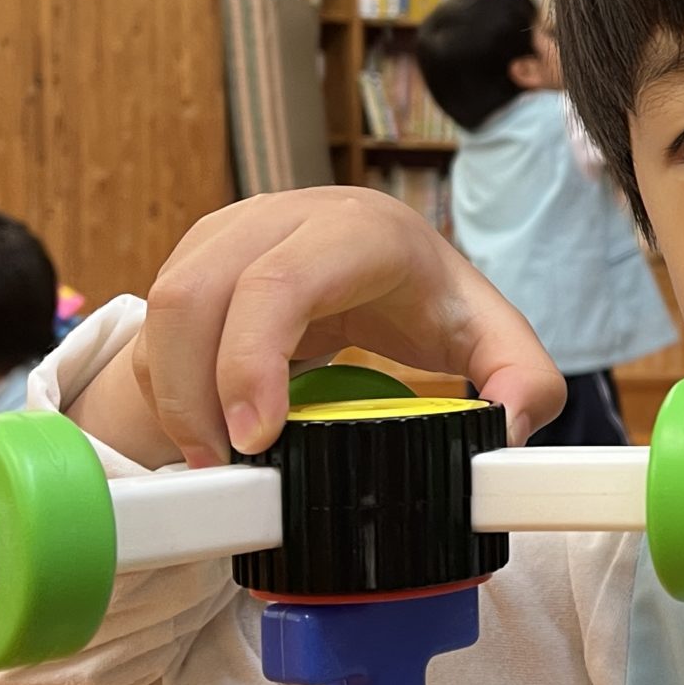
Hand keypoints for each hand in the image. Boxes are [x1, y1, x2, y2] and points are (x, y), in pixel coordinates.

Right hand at [125, 187, 563, 466]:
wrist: (385, 259)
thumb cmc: (431, 301)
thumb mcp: (491, 337)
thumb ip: (524, 383)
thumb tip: (511, 433)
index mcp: (359, 230)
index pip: (279, 282)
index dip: (251, 359)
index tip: (258, 437)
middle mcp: (284, 216)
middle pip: (199, 295)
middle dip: (200, 392)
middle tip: (230, 467)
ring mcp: (231, 231)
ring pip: (167, 307)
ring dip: (178, 394)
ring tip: (218, 461)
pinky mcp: (196, 257)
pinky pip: (158, 323)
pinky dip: (171, 385)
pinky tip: (209, 429)